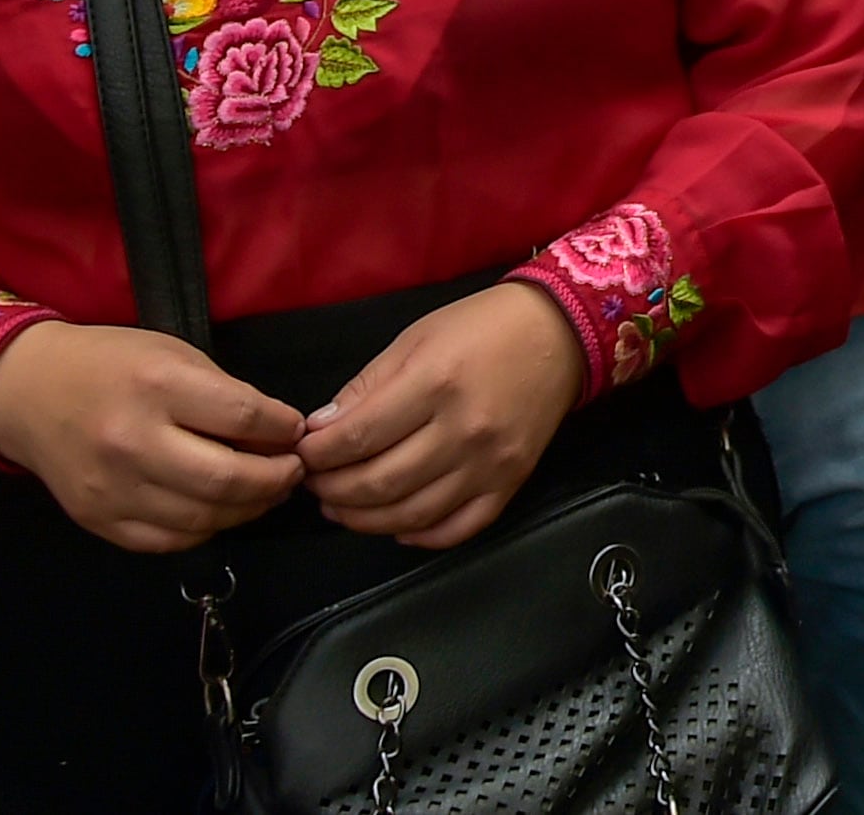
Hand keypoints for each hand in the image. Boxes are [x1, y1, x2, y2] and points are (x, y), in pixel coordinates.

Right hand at [0, 320, 305, 554]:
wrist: (28, 393)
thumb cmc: (111, 363)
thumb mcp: (174, 354)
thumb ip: (225, 394)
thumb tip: (279, 434)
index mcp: (157, 387)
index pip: (244, 417)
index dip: (283, 430)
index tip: (296, 431)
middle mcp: (132, 441)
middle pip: (226, 479)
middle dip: (276, 479)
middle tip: (293, 471)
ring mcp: (111, 488)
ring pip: (202, 517)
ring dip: (248, 509)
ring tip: (265, 491)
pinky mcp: (96, 520)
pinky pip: (168, 540)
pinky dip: (206, 529)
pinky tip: (220, 510)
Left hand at [296, 283, 586, 548]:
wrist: (561, 332)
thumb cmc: (482, 326)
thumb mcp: (415, 338)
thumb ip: (366, 387)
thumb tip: (321, 432)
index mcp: (436, 384)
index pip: (356, 438)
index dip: (317, 454)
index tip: (303, 452)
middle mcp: (464, 430)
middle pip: (378, 483)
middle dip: (331, 490)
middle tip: (315, 482)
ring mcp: (490, 463)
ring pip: (410, 515)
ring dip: (363, 519)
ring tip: (342, 506)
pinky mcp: (511, 483)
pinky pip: (458, 529)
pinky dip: (418, 536)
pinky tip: (395, 524)